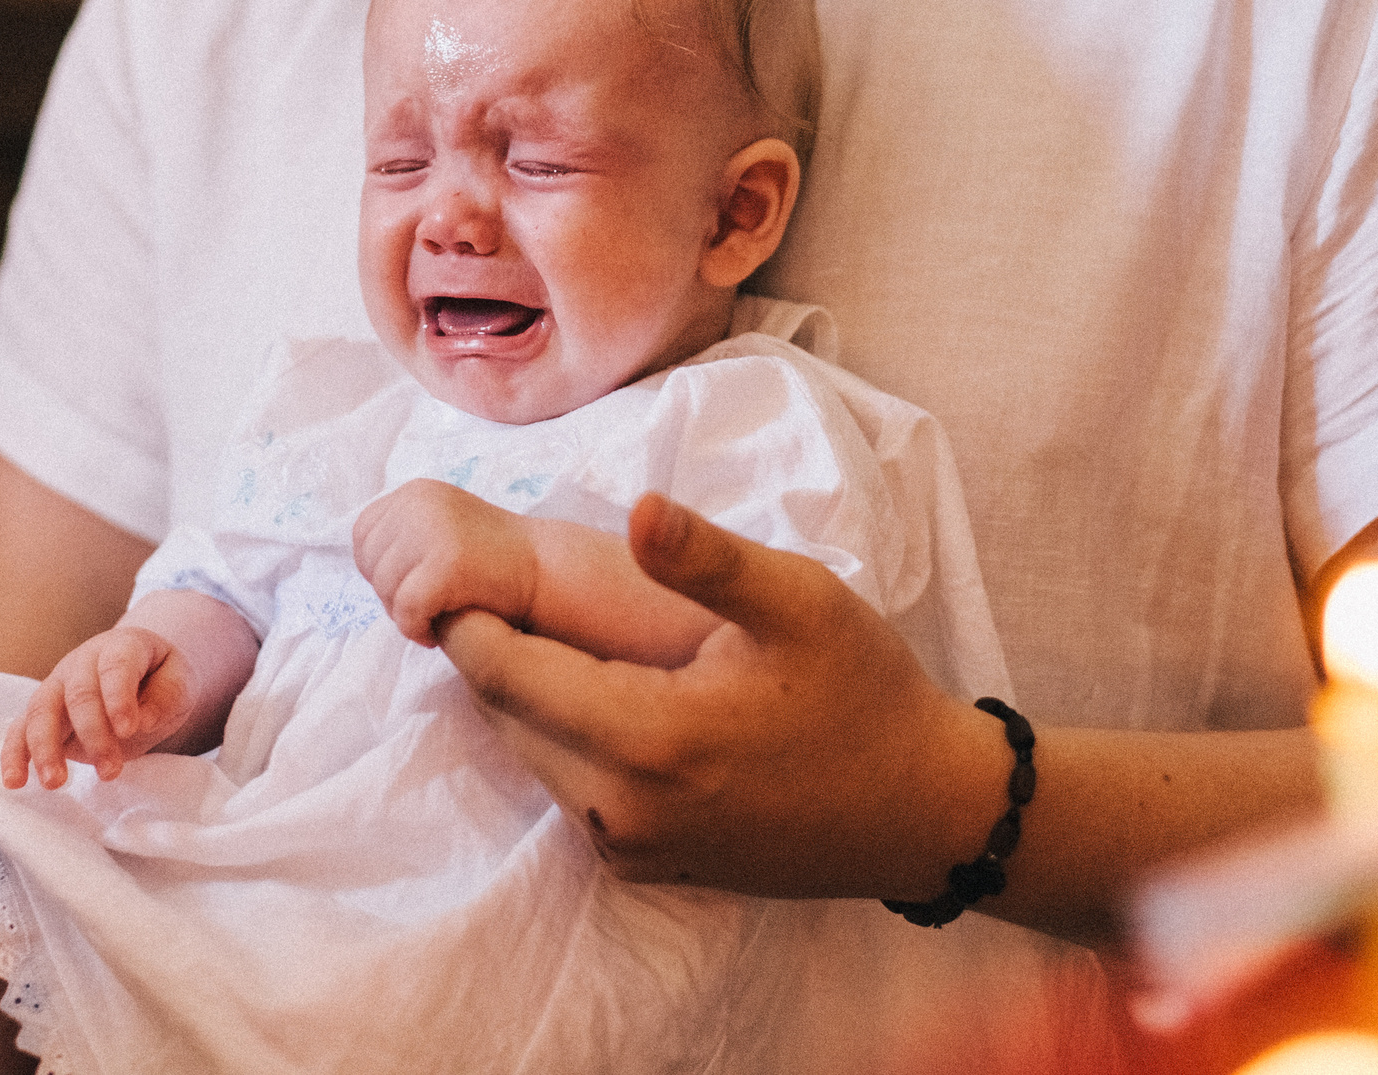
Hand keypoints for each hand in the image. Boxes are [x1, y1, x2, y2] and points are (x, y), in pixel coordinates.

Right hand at [0, 624, 194, 786]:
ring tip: (55, 783)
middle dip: (93, 735)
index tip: (129, 729)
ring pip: (41, 711)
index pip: (115, 666)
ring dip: (45, 749)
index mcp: (120, 646)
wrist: (140, 676)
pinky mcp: (42, 713)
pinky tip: (14, 781)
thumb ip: (166, 697)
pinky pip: (20, 729)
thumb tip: (139, 721)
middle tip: (111, 771)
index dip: (119, 697)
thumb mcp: (180, 681)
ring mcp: (57, 685)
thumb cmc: (160, 678)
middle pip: (78, 694)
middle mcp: (82, 661)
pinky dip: (13, 755)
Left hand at [354, 477, 539, 646]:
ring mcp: (433, 529)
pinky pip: (406, 610)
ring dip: (404, 615)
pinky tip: (435, 634)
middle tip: (426, 609)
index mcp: (415, 491)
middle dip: (390, 594)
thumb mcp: (440, 529)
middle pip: (369, 563)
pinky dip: (415, 630)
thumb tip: (363, 567)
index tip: (410, 586)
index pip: (363, 534)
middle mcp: (420, 502)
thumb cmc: (490, 562)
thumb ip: (404, 536)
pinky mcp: (447, 562)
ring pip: (385, 589)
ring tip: (434, 619)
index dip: (378, 569)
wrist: (545, 570)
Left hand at [437, 493, 1007, 900]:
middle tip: (487, 583)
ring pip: (534, 757)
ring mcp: (633, 850)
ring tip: (539, 624)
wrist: (926, 811)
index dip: (466, 618)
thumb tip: (636, 508)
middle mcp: (621, 810)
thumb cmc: (865, 694)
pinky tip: (597, 688)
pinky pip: (573, 793)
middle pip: (506, 717)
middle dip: (490, 651)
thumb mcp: (799, 602)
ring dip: (525, 695)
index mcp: (646, 740)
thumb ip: (706, 559)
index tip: (451, 568)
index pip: (504, 674)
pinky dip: (563, 738)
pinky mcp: (650, 868)